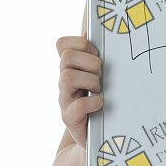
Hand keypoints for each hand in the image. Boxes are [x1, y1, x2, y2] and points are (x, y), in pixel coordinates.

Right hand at [56, 34, 102, 149]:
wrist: (102, 136)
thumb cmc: (103, 99)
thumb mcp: (100, 74)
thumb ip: (95, 54)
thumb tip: (90, 29)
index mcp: (71, 67)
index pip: (62, 44)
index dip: (81, 44)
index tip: (96, 54)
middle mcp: (64, 81)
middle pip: (66, 57)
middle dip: (89, 62)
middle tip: (101, 74)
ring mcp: (65, 99)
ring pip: (67, 76)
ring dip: (90, 81)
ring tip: (100, 89)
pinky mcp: (70, 119)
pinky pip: (76, 105)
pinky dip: (92, 102)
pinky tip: (100, 104)